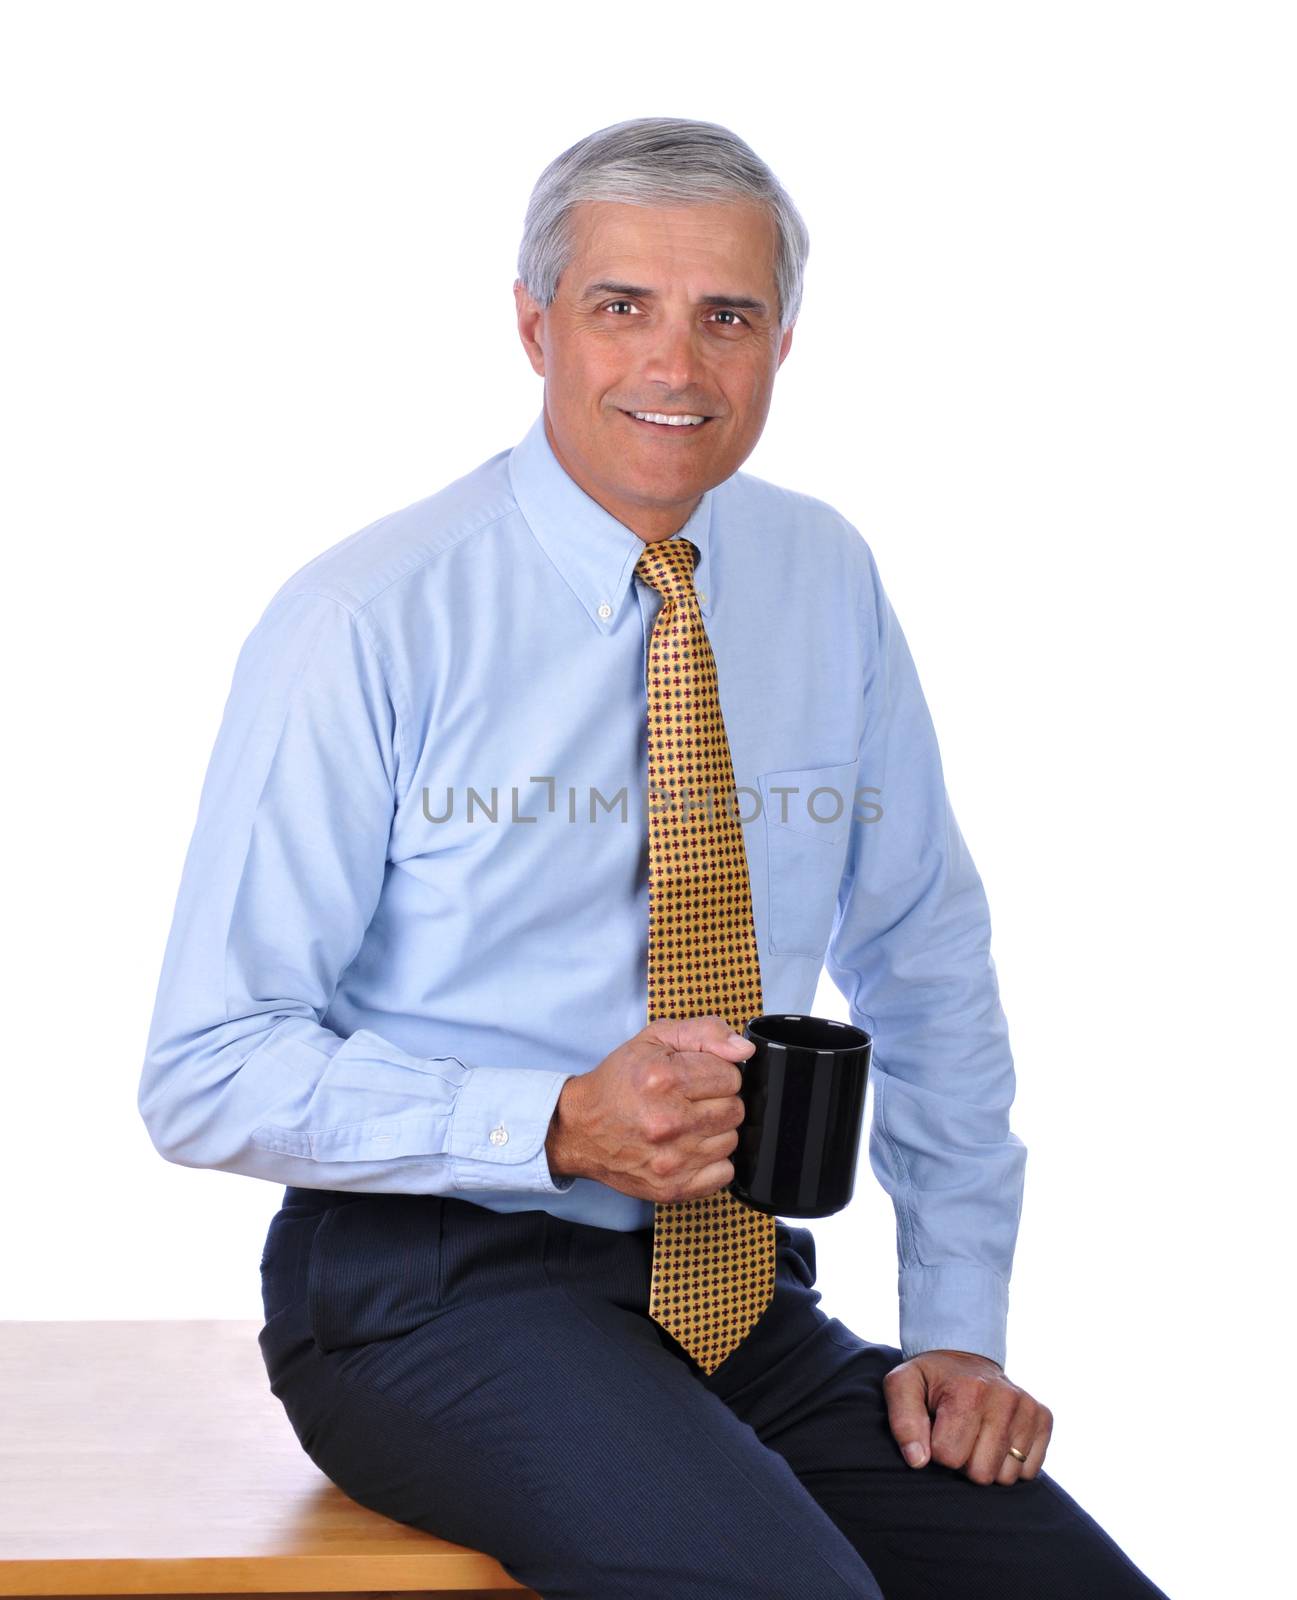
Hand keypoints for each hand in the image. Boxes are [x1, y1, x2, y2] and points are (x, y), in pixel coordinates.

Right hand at [544, 1015, 751, 1201]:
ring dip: (714, 1131)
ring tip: (686, 1124)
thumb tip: (743, 1050)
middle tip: (689, 1100)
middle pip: (735, 1109)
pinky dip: (712, 1161)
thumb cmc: (620, 1082)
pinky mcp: (673, 1188)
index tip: (695, 1077)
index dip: (716, 1073)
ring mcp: (672, 1160)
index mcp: (664, 1079)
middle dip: (717, 1101)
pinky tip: (690, 1149)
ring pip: (732, 1140)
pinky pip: (724, 1173)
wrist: (580, 1129)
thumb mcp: (655, 1039)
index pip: (731, 1075)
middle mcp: (669, 1121)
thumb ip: (705, 1032)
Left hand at [883, 1348, 1053, 1485]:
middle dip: (963, 1462)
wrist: (965, 1356)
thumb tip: (918, 1460)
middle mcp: (1005, 1398)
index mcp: (969, 1391)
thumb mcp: (903, 1386)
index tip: (937, 1430)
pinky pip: (1029, 1471)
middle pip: (981, 1473)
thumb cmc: (932, 1379)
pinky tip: (997, 1438)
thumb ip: (903, 1421)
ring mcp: (1028, 1408)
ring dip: (987, 1464)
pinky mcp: (1044, 1418)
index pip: (949, 1457)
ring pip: (1006, 1477)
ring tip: (977, 1436)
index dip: (937, 1449)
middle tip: (958, 1435)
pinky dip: (1011, 1463)